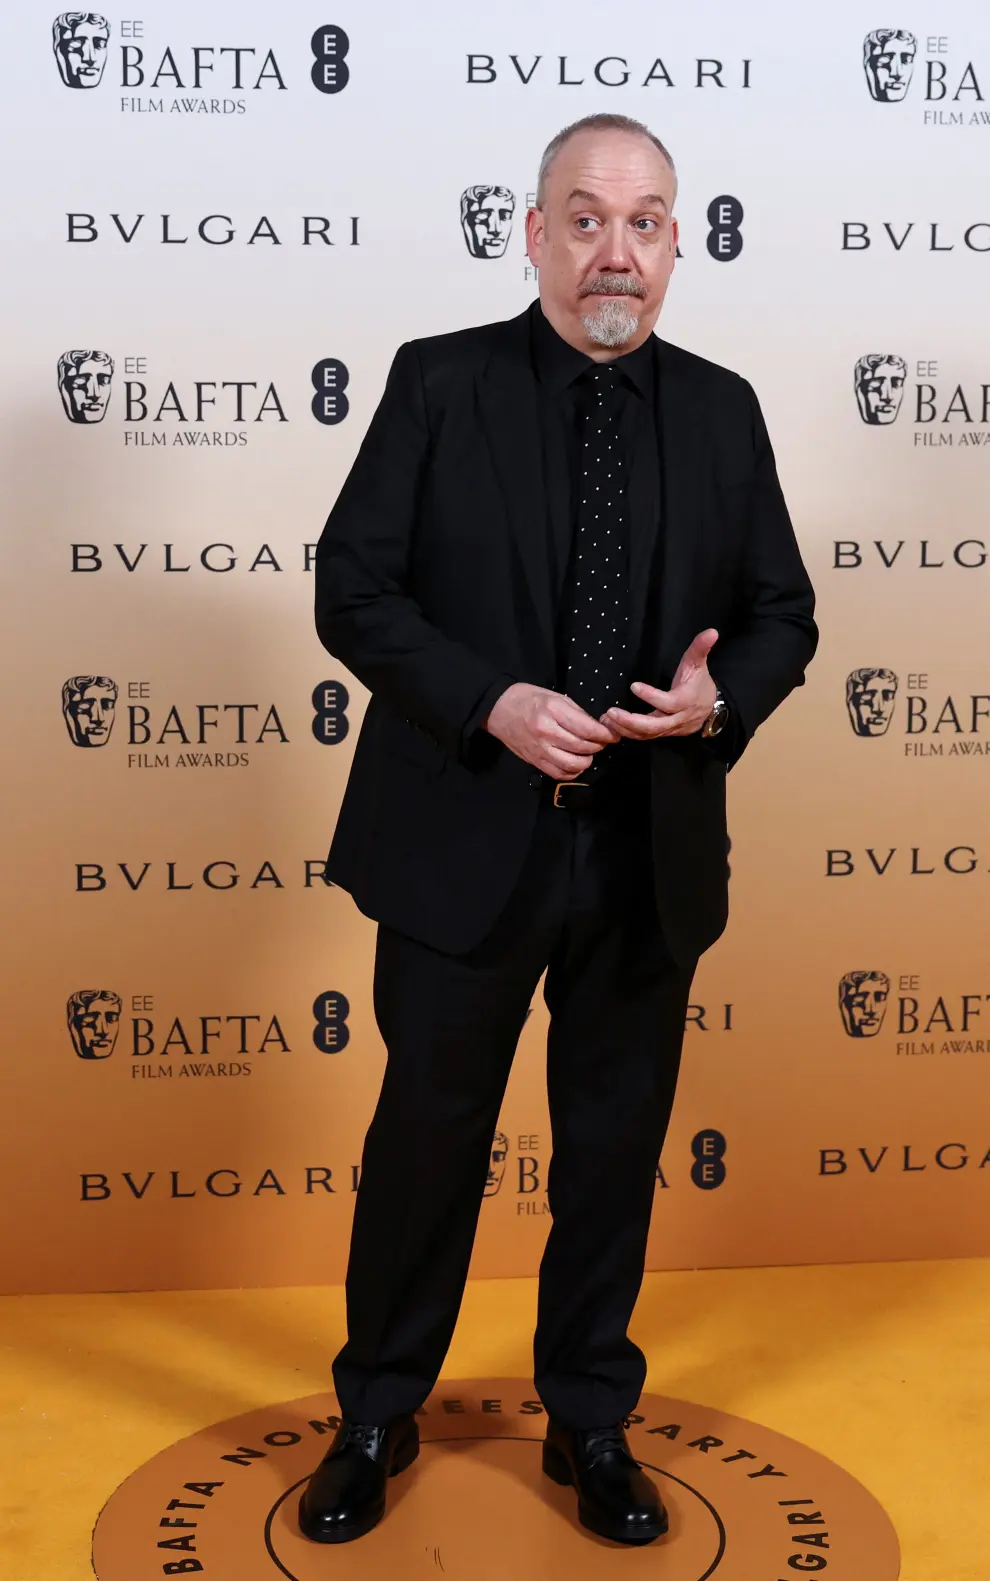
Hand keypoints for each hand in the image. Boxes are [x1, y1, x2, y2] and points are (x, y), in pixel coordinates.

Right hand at [485, 682, 620, 777]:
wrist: (497, 709)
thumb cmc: (527, 699)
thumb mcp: (554, 696)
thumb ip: (576, 713)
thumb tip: (597, 727)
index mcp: (552, 711)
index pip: (587, 729)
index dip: (605, 734)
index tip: (613, 735)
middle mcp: (546, 732)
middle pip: (583, 747)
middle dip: (598, 745)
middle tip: (602, 741)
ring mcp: (539, 749)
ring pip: (573, 765)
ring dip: (586, 760)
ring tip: (588, 752)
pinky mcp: (534, 761)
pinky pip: (559, 773)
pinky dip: (572, 771)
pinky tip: (575, 762)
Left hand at [602, 629, 718, 739]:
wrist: (711, 709)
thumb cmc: (700, 684)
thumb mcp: (699, 664)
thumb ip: (701, 648)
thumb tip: (712, 632)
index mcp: (686, 700)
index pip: (668, 702)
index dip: (651, 696)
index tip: (633, 685)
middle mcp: (678, 718)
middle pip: (654, 725)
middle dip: (631, 721)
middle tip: (611, 712)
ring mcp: (670, 729)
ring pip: (647, 734)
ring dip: (625, 729)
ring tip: (607, 719)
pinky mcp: (664, 734)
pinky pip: (645, 737)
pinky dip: (629, 733)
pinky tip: (613, 726)